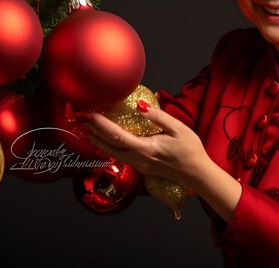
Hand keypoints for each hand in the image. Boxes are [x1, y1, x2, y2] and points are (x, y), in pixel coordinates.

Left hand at [86, 101, 209, 186]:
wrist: (197, 174)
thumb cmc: (190, 150)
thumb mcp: (179, 129)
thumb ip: (159, 117)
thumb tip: (140, 105)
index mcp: (146, 148)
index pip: (117, 135)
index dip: (102, 125)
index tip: (92, 114)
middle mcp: (138, 159)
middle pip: (109, 146)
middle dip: (94, 133)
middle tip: (82, 120)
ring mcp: (139, 165)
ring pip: (112, 153)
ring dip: (98, 141)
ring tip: (88, 130)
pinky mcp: (141, 167)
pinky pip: (119, 156)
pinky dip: (108, 147)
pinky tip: (104, 141)